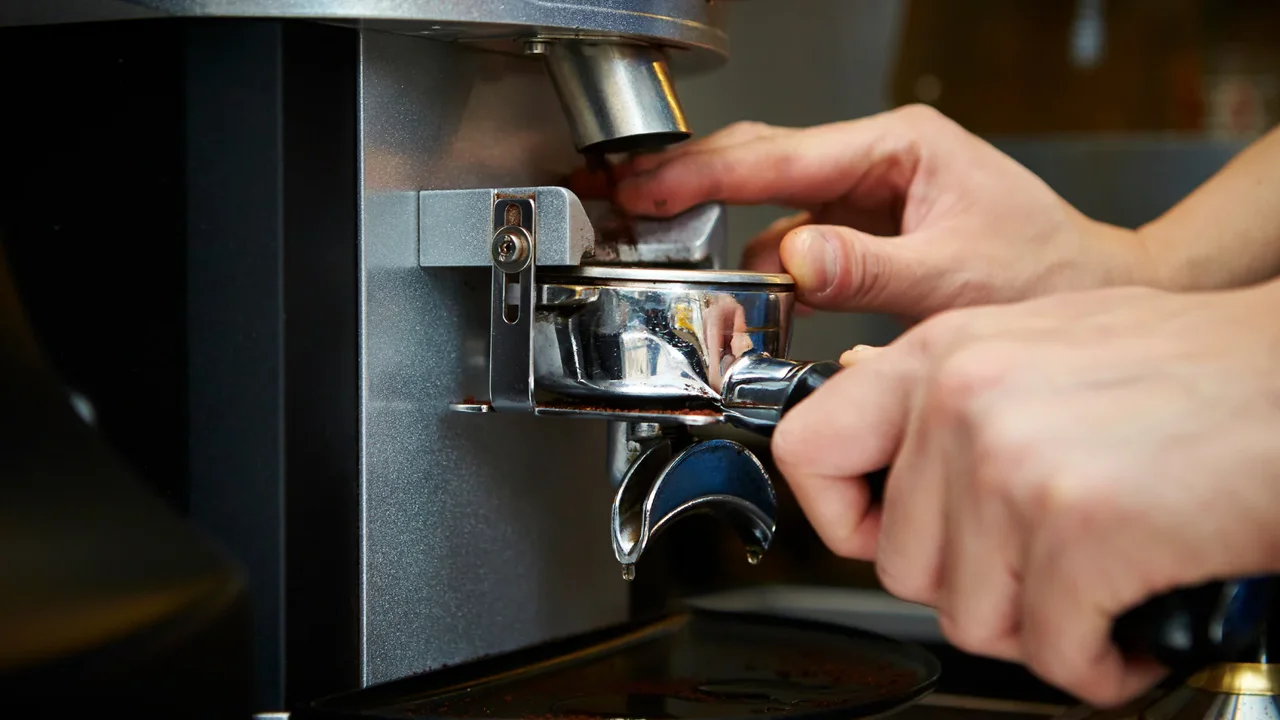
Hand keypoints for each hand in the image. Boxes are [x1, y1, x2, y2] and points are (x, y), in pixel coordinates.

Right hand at [613, 106, 1159, 317]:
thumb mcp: (956, 274)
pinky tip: (742, 285)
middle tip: (624, 197)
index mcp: (898, 146)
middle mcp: (877, 160)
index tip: (645, 186)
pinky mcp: (866, 231)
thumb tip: (792, 258)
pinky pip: (796, 239)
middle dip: (691, 179)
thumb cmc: (1045, 273)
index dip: (703, 174)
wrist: (1089, 292)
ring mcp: (868, 194)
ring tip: (663, 242)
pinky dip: (762, 262)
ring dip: (721, 226)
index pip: (780, 154)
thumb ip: (869, 270)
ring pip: (771, 200)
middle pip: (761, 158)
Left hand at [771, 281, 1279, 705]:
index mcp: (942, 355)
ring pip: (969, 618)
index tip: (877, 534)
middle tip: (1045, 566)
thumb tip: (888, 454)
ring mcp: (1012, 463)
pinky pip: (1053, 653)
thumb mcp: (1041, 348)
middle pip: (901, 564)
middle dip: (976, 586)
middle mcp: (961, 402)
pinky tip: (1135, 623)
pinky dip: (1100, 661)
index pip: (808, 449)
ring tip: (1099, 583)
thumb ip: (953, 401)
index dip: (840, 517)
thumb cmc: (1196, 370)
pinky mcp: (1078, 526)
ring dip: (1040, 625)